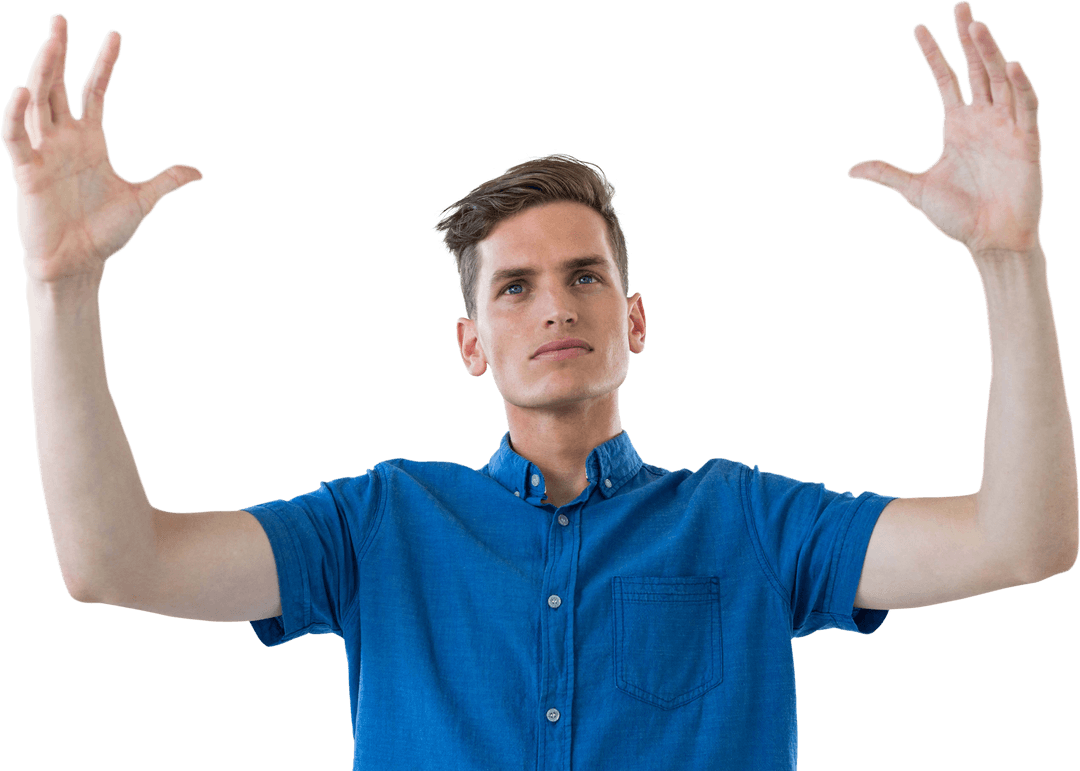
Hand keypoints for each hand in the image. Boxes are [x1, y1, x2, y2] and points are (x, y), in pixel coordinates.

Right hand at [2, 14, 202, 283]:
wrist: (78, 264)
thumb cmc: (105, 234)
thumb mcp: (142, 201)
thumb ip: (166, 181)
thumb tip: (199, 172)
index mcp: (92, 141)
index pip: (96, 91)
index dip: (104, 63)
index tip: (114, 34)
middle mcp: (65, 140)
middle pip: (59, 85)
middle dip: (60, 52)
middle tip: (59, 19)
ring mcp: (44, 153)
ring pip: (38, 102)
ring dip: (42, 72)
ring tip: (51, 43)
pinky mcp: (28, 172)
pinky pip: (17, 139)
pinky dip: (17, 116)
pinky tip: (25, 93)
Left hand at [847, 1, 1042, 258]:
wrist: (988, 240)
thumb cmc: (958, 218)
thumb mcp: (915, 190)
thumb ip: (887, 174)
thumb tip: (851, 170)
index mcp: (957, 126)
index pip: (945, 79)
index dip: (933, 54)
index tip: (918, 28)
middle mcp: (983, 120)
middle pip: (976, 68)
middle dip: (968, 38)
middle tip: (960, 6)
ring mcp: (1006, 128)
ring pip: (1000, 80)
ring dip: (990, 52)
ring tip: (977, 25)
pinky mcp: (1027, 142)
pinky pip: (1026, 108)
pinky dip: (1020, 87)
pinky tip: (1010, 65)